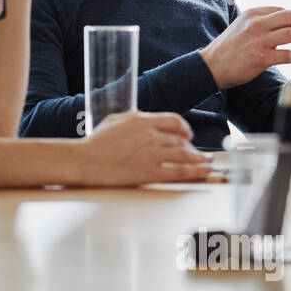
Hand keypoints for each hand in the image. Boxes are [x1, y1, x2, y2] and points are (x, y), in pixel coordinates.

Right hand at [83, 111, 213, 185]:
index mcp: (142, 119)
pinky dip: (195, 171)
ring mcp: (151, 153)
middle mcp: (150, 134)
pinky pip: (179, 170)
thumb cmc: (95, 143)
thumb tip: (149, 121)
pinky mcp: (150, 171)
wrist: (84, 161)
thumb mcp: (116, 120)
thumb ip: (136, 119)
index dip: (185, 129)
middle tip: (199, 153)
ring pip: (184, 154)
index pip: (174, 121)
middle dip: (192, 147)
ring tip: (207, 162)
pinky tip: (202, 171)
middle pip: (180, 140)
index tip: (188, 135)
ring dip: (199, 159)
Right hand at [199, 6, 290, 89]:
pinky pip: (286, 54)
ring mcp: (259, 41)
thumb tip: (282, 17)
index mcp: (252, 14)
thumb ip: (259, 21)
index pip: (281, 9)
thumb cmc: (228, 47)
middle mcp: (256, 25)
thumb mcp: (240, 25)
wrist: (211, 66)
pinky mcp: (260, 58)